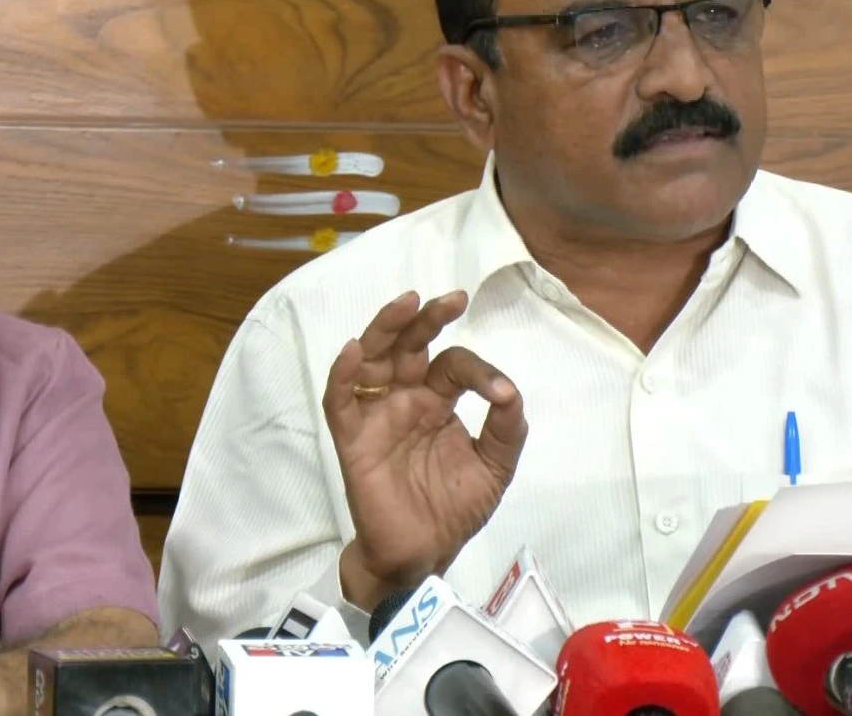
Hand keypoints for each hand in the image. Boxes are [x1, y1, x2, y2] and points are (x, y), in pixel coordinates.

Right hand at [324, 291, 528, 608]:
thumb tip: (511, 391)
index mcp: (438, 401)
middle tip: (452, 299)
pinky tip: (353, 352)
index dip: (479, 371)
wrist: (425, 553)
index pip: (454, 366)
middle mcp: (406, 399)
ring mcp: (377, 415)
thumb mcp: (495, 468)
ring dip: (386, 328)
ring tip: (406, 302)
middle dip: (427, 319)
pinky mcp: (353, 438)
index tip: (502, 393)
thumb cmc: (454, 509)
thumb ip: (507, 430)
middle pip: (409, 345)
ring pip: (373, 359)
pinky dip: (342, 374)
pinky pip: (340, 400)